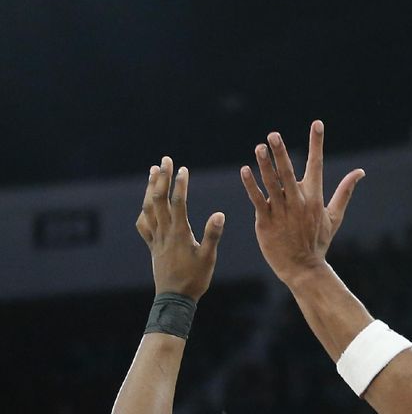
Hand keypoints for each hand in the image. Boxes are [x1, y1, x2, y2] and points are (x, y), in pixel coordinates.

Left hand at [136, 157, 224, 301]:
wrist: (174, 300)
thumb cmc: (195, 279)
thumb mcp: (208, 258)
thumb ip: (212, 235)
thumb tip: (219, 214)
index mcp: (179, 233)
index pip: (178, 202)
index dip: (179, 184)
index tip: (183, 169)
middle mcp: (165, 233)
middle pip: (159, 200)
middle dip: (161, 178)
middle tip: (165, 160)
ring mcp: (156, 239)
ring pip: (148, 209)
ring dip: (150, 189)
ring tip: (152, 171)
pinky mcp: (152, 246)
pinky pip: (143, 225)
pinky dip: (144, 211)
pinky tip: (146, 204)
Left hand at [240, 121, 364, 284]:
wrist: (303, 268)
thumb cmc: (318, 241)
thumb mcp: (334, 216)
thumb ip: (345, 191)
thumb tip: (360, 172)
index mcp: (315, 198)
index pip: (317, 164)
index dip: (317, 143)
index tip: (317, 124)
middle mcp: (298, 202)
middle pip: (288, 172)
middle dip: (281, 152)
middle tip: (273, 134)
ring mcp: (281, 212)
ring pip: (272, 184)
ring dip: (264, 165)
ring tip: (259, 148)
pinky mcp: (266, 221)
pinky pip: (257, 200)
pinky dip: (251, 185)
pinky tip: (245, 170)